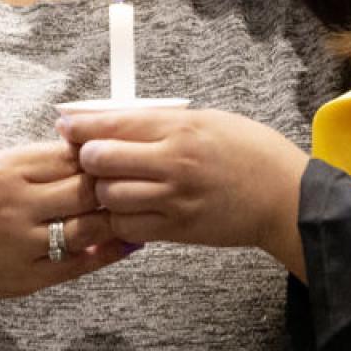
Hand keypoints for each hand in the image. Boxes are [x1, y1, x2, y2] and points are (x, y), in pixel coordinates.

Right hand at [0, 142, 127, 299]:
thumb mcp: (5, 160)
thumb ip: (49, 157)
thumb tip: (101, 149)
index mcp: (12, 169)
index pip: (74, 158)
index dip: (105, 158)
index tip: (126, 156)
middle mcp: (17, 205)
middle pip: (85, 192)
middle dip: (116, 187)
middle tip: (140, 182)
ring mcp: (21, 244)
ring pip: (85, 229)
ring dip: (116, 220)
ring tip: (138, 210)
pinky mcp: (25, 277)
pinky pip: (76, 265)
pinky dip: (107, 253)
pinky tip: (129, 242)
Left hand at [57, 107, 308, 277]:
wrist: (285, 197)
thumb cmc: (250, 150)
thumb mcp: (208, 120)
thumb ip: (163, 123)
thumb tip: (118, 121)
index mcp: (181, 128)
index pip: (115, 123)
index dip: (82, 125)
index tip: (65, 124)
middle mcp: (173, 162)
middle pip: (102, 160)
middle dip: (85, 157)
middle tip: (86, 156)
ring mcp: (174, 199)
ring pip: (109, 196)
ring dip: (99, 189)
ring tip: (104, 183)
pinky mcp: (177, 230)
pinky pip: (128, 226)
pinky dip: (116, 218)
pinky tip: (120, 209)